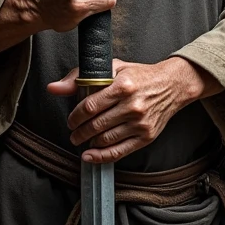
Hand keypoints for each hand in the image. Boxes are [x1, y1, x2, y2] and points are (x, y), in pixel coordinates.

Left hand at [47, 57, 222, 162]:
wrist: (172, 85)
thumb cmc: (139, 75)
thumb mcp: (111, 68)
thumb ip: (79, 77)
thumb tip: (53, 88)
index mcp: (123, 86)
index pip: (90, 106)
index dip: (75, 117)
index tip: (70, 120)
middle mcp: (132, 105)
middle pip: (96, 125)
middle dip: (79, 132)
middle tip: (73, 133)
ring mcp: (140, 123)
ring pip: (106, 139)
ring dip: (89, 143)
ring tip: (82, 140)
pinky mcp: (146, 136)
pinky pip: (120, 151)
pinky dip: (102, 157)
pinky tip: (90, 155)